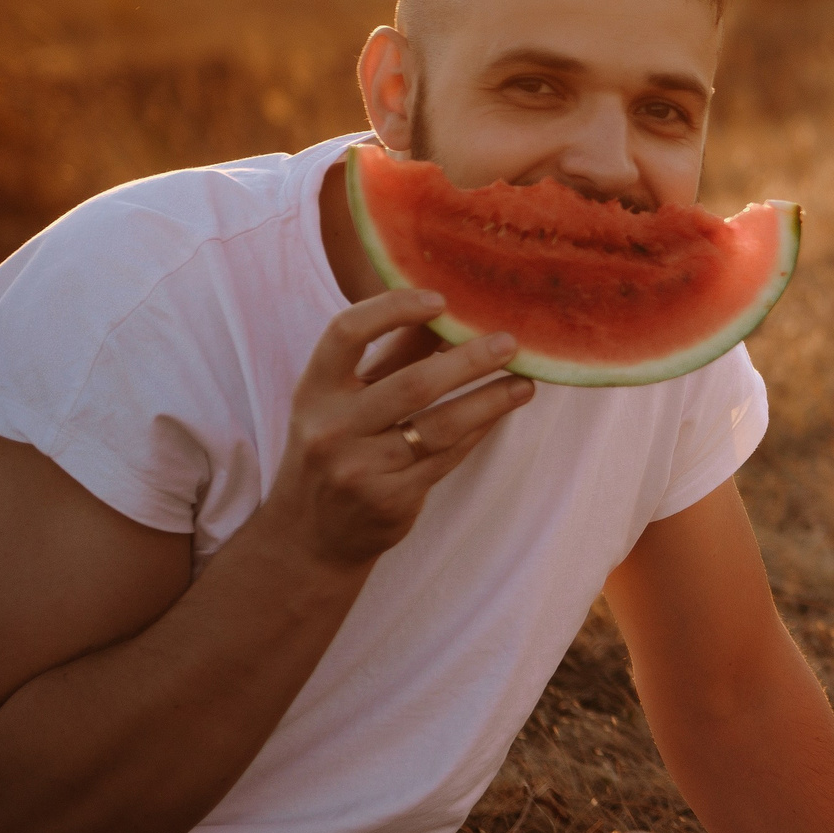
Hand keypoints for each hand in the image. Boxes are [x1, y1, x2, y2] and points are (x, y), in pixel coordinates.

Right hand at [263, 291, 536, 567]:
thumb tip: (445, 307)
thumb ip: (390, 355)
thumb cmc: (336, 447)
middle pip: (412, 384)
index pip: (345, 333)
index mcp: (314, 390)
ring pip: (440, 426)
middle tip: (510, 341)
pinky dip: (479, 431)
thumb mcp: (344, 399)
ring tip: (525, 383)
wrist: (308, 534)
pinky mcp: (389, 501)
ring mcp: (358, 469)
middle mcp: (330, 428)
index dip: (392, 308)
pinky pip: (447, 458)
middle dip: (468, 360)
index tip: (441, 298)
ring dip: (490, 400)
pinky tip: (502, 412)